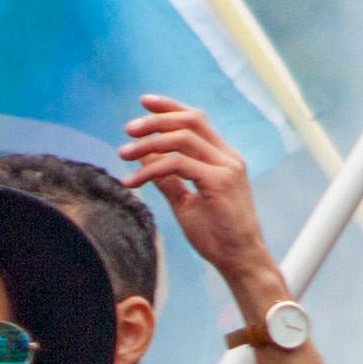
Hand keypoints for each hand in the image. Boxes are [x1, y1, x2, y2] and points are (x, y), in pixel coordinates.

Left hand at [119, 99, 276, 289]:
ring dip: (148, 143)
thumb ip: (169, 179)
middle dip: (156, 120)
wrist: (239, 261)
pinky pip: (178, 165)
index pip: (197, 120)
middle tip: (128, 129)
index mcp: (223, 158)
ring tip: (123, 154)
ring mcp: (226, 168)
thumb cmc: (216, 235)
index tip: (144, 103)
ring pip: (182, 139)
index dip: (170, 107)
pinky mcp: (219, 182)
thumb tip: (145, 158)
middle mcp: (228, 158)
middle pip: (190, 121)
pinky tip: (133, 181)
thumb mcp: (186, 202)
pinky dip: (151, 169)